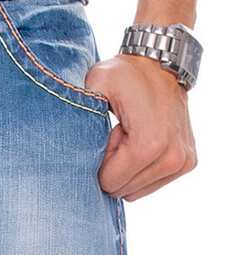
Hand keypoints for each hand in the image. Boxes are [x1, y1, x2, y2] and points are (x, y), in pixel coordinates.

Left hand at [85, 54, 196, 200]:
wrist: (161, 64)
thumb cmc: (125, 75)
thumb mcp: (96, 83)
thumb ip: (81, 113)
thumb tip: (68, 143)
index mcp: (151, 144)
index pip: (111, 183)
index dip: (100, 163)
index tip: (108, 135)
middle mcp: (173, 157)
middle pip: (123, 190)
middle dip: (113, 167)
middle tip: (119, 135)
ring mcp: (183, 161)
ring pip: (136, 191)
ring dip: (126, 169)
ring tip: (130, 137)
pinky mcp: (187, 163)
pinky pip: (150, 185)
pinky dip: (140, 169)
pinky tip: (141, 142)